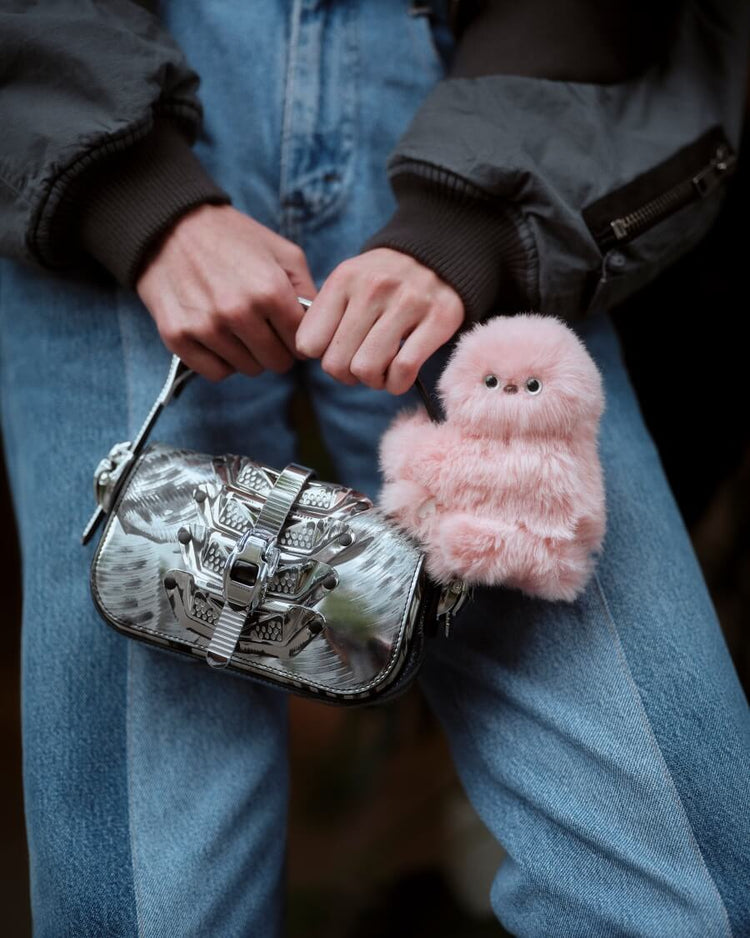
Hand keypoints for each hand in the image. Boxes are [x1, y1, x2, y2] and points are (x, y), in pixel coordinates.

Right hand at [136, 204, 317, 380]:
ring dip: (249, 355)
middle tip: (267, 333)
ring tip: (240, 330)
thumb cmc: (233, 238)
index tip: (290, 332)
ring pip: (248, 369)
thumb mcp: (283, 252)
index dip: (300, 340)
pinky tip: (221, 340)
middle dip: (277, 350)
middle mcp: (238, 311)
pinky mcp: (177, 336)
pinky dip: (222, 362)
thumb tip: (323, 326)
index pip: (302, 343)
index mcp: (269, 290)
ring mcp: (206, 326)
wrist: (171, 224)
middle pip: (277, 362)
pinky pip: (215, 372)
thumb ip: (308, 289)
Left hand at [294, 248, 463, 394]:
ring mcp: (407, 302)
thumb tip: (310, 354)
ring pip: (366, 369)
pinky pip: (403, 370)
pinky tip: (399, 376)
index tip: (337, 352)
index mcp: (344, 279)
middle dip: (347, 375)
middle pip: (336, 363)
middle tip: (362, 366)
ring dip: (373, 381)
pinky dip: (397, 383)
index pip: (309, 343)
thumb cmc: (386, 281)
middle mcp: (373, 288)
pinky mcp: (438, 319)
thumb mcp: (350, 282)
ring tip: (382, 371)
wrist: (439, 254)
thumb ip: (327, 313)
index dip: (322, 357)